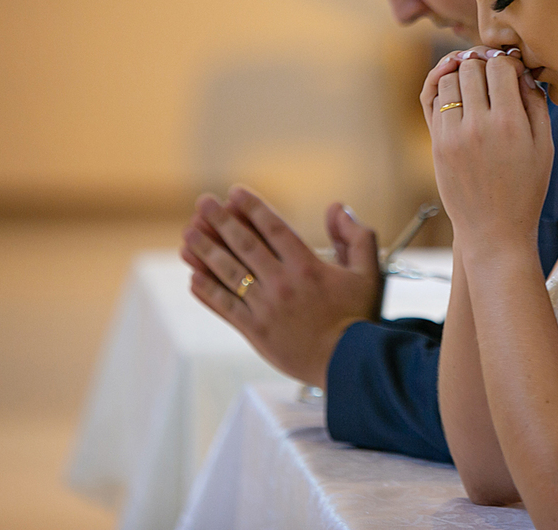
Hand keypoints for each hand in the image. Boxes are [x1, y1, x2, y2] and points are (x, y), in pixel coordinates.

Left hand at [180, 186, 382, 389]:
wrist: (348, 364)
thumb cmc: (359, 317)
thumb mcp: (369, 271)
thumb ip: (356, 235)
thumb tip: (337, 207)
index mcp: (307, 266)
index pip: (273, 228)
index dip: (252, 207)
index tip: (234, 192)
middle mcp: (282, 282)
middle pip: (244, 244)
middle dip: (221, 220)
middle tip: (203, 203)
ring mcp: (265, 307)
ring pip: (228, 273)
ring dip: (206, 251)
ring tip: (188, 234)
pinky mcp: (255, 331)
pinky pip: (225, 307)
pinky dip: (207, 291)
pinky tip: (193, 277)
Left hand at [420, 46, 552, 251]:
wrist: (494, 230)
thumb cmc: (526, 189)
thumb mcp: (543, 147)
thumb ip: (536, 104)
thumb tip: (522, 72)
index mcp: (510, 124)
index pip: (499, 67)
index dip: (507, 61)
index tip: (512, 70)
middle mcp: (478, 126)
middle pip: (471, 67)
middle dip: (483, 63)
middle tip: (492, 72)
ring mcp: (452, 135)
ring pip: (448, 79)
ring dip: (461, 74)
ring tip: (475, 83)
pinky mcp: (437, 144)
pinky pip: (434, 100)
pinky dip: (445, 90)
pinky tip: (458, 92)